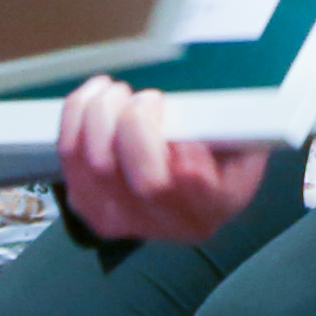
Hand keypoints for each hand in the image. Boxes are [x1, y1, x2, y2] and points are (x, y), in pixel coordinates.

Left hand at [54, 80, 270, 247]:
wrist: (195, 180)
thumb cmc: (221, 151)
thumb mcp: (246, 138)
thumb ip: (232, 129)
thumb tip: (198, 120)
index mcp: (210, 208)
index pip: (190, 183)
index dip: (178, 141)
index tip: (174, 109)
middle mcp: (167, 223)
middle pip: (138, 175)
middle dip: (135, 120)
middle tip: (147, 97)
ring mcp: (121, 218)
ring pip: (95, 163)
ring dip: (101, 113)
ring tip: (118, 92)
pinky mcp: (88, 203)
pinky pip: (69, 156)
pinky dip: (77, 116)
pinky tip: (95, 99)